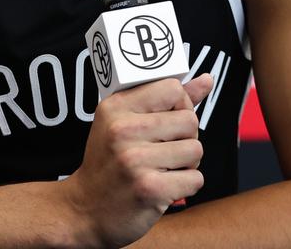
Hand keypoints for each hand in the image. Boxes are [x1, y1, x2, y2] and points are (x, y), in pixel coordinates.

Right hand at [60, 73, 214, 247]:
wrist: (84, 211)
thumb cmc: (109, 163)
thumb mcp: (126, 122)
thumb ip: (167, 100)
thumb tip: (206, 79)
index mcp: (116, 107)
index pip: (173, 88)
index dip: (179, 105)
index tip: (167, 120)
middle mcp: (123, 130)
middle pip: (190, 120)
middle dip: (185, 138)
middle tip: (162, 151)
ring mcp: (135, 160)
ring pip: (196, 149)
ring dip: (187, 163)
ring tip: (162, 168)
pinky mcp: (149, 189)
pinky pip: (195, 178)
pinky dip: (185, 185)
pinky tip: (164, 186)